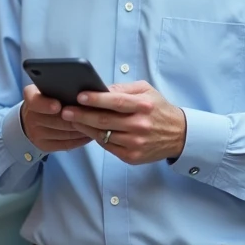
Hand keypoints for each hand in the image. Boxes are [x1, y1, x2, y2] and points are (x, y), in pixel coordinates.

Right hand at [20, 85, 93, 152]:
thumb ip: (60, 87)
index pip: (35, 101)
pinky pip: (66, 144)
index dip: (46, 104)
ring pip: (63, 133)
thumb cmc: (48, 98)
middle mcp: (30, 117)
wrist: (32, 118)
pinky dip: (80, 139)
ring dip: (81, 129)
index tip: (58, 105)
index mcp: (31, 98)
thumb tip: (82, 91)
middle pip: (55, 120)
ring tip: (96, 123)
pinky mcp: (44, 146)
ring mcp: (36, 134)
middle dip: (75, 117)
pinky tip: (90, 133)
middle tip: (92, 114)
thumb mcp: (48, 88)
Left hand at [60, 81, 186, 164]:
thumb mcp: (146, 91)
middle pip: (105, 120)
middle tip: (66, 110)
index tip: (79, 96)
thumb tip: (100, 88)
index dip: (96, 99)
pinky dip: (96, 138)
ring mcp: (135, 143)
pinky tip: (87, 130)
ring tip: (71, 119)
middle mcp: (140, 125)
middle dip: (82, 115)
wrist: (178, 134)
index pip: (116, 102)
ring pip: (103, 135)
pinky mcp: (132, 156)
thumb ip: (123, 88)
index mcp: (144, 106)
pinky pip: (108, 146)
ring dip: (84, 127)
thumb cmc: (158, 109)